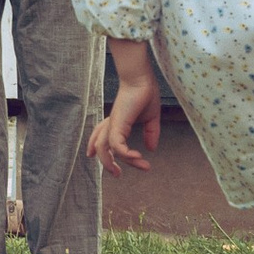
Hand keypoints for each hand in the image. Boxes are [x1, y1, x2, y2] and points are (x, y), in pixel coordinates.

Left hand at [88, 37, 161, 175]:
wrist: (141, 78)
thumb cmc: (145, 93)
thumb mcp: (151, 118)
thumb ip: (151, 133)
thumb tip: (152, 149)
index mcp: (117, 122)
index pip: (103, 138)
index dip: (101, 150)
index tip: (118, 164)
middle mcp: (112, 124)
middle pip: (101, 147)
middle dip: (107, 163)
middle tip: (118, 175)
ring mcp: (114, 124)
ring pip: (105, 149)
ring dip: (113, 163)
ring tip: (127, 171)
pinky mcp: (118, 124)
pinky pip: (116, 145)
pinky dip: (125, 154)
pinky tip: (137, 157)